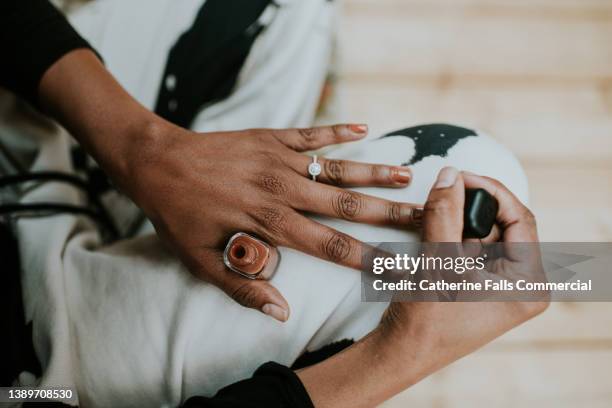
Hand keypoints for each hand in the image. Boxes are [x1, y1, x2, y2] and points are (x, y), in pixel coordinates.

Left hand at [126, 123, 420, 321]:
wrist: (156, 162)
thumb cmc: (178, 215)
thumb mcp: (202, 261)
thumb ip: (245, 287)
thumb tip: (282, 313)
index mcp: (271, 224)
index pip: (332, 246)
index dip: (369, 258)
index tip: (400, 266)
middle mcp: (283, 190)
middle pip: (348, 206)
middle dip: (390, 215)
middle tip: (425, 218)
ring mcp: (280, 160)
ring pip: (337, 168)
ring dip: (374, 174)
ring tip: (408, 177)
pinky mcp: (272, 137)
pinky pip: (311, 133)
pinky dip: (338, 130)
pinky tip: (365, 128)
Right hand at [379, 167, 548, 385]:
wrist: (402, 353)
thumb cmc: (426, 321)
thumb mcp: (438, 260)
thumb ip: (445, 213)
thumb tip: (450, 174)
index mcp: (528, 283)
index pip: (520, 219)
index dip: (490, 191)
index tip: (460, 176)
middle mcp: (522, 284)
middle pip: (502, 225)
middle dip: (470, 209)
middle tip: (443, 195)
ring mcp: (502, 285)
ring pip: (484, 233)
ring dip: (458, 222)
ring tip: (434, 221)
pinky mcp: (482, 284)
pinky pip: (472, 247)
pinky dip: (453, 236)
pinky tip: (434, 239)